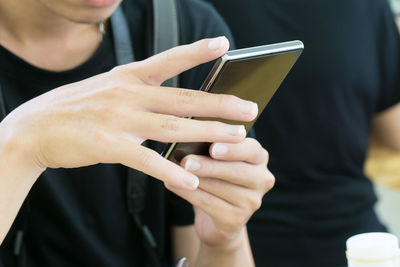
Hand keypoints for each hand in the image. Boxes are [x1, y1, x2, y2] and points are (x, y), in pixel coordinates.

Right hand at [0, 37, 257, 189]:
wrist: (34, 128)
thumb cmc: (76, 109)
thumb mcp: (108, 90)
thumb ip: (139, 94)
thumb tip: (173, 106)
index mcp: (128, 77)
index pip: (169, 60)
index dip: (197, 52)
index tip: (224, 46)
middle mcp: (126, 93)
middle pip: (182, 98)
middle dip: (220, 103)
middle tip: (251, 108)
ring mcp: (117, 118)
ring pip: (172, 126)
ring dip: (207, 132)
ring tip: (238, 138)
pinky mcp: (106, 144)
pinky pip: (145, 159)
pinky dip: (169, 170)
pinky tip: (190, 180)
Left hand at [165, 138, 273, 249]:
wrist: (218, 215)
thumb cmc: (217, 176)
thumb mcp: (220, 159)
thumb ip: (211, 147)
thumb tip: (188, 138)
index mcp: (259, 158)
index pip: (252, 150)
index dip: (233, 149)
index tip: (212, 147)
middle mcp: (262, 180)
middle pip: (237, 171)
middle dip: (210, 166)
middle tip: (187, 161)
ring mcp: (251, 202)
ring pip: (222, 189)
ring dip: (196, 179)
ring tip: (176, 172)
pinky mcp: (236, 220)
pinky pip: (209, 204)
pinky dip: (188, 194)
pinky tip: (172, 185)